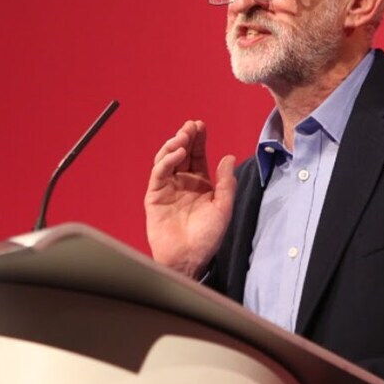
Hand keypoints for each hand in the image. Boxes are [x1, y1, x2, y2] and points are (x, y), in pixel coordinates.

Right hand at [144, 120, 236, 278]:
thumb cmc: (207, 237)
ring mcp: (167, 188)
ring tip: (184, 136)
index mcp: (200, 184)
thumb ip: (226, 182)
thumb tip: (229, 157)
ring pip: (167, 159)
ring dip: (174, 145)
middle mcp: (182, 183)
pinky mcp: (154, 195)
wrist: (187, 258)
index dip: (199, 139)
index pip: (198, 155)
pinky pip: (158, 173)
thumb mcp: (223, 207)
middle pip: (182, 153)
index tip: (201, 125)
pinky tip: (176, 154)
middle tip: (191, 125)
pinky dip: (166, 161)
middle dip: (186, 137)